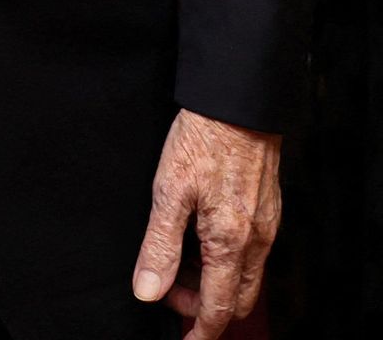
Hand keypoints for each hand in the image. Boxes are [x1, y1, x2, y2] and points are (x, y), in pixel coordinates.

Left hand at [133, 109, 280, 338]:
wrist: (237, 99)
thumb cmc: (204, 138)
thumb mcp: (170, 190)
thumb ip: (160, 245)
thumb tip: (148, 290)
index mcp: (230, 241)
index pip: (218, 308)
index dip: (199, 331)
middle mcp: (256, 240)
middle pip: (236, 299)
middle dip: (205, 306)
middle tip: (172, 288)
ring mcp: (266, 224)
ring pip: (245, 275)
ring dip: (215, 279)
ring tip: (181, 254)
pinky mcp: (268, 208)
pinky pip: (252, 251)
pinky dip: (228, 256)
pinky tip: (202, 232)